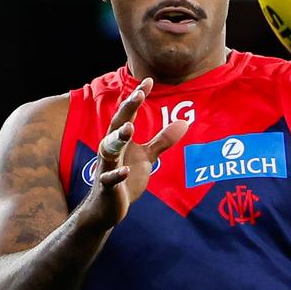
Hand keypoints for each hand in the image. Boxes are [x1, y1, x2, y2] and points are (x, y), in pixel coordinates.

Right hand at [85, 78, 187, 227]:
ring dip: (119, 138)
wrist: (106, 208)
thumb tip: (184, 121)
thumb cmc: (125, 179)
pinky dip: (116, 174)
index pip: (129, 114)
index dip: (137, 98)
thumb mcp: (147, 157)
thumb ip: (162, 140)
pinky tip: (125, 170)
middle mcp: (111, 149)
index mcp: (121, 139)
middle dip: (127, 109)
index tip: (149, 81)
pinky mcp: (107, 187)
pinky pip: (109, 179)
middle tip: (138, 95)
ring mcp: (107, 167)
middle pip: (117, 125)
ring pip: (109, 149)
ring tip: (129, 127)